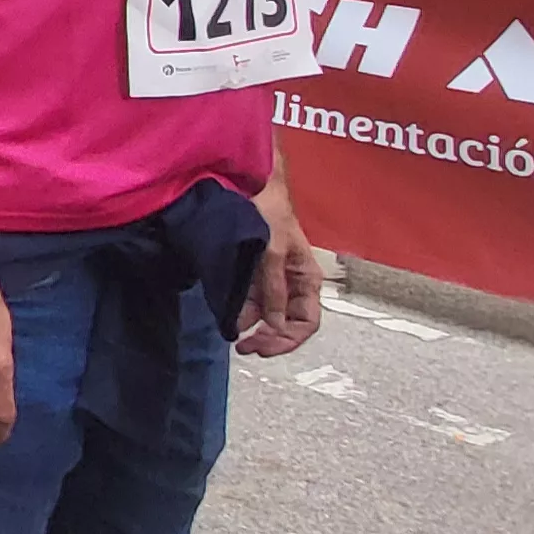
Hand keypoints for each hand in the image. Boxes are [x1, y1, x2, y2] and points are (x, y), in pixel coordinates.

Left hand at [240, 180, 324, 357]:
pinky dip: (239, 312)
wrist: (248, 185)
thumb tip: (276, 326)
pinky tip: (227, 316)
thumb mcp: (272, 251)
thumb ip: (274, 289)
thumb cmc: (268, 213)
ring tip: (230, 334)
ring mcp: (271, 279)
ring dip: (250, 326)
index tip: (262, 347)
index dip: (287, 340)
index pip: (306, 322)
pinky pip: (249, 301)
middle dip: (267, 337)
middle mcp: (291, 283)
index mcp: (306, 279)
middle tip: (243, 348)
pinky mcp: (252, 273)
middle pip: (286, 323)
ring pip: (265, 314)